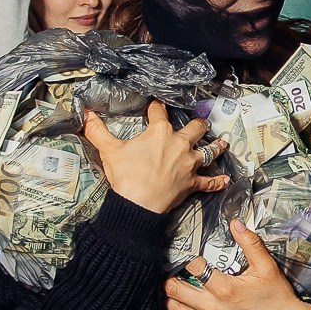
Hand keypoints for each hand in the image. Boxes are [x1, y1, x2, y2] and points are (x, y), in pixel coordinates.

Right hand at [81, 103, 227, 214]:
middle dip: (198, 124)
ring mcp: (188, 164)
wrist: (138, 204)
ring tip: (223, 143)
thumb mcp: (109, 150)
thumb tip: (85, 113)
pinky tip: (225, 180)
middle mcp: (179, 144)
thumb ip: (97, 130)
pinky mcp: (192, 183)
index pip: (159, 112)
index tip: (157, 104)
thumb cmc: (126, 176)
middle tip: (200, 122)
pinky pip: (209, 182)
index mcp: (160, 132)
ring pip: (208, 152)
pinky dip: (217, 182)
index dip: (156, 107)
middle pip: (194, 128)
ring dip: (216, 147)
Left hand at [164, 220, 310, 309]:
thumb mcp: (266, 266)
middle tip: (173, 272)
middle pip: (177, 290)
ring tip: (173, 289)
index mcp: (226, 288)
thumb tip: (236, 224)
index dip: (188, 259)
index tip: (188, 256)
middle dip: (172, 279)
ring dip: (171, 298)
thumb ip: (250, 243)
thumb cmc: (277, 297)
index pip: (194, 268)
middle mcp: (215, 308)